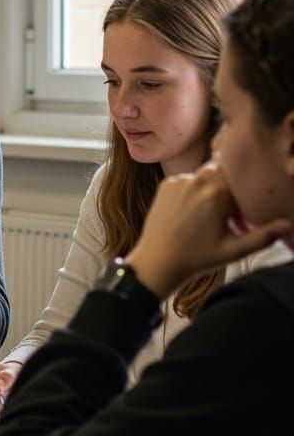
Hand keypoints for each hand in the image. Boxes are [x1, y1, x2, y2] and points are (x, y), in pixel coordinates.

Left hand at [126, 162, 291, 301]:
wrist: (156, 262)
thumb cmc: (196, 259)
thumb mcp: (233, 250)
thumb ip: (262, 237)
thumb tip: (287, 225)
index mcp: (217, 193)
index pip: (241, 180)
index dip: (243, 197)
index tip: (237, 216)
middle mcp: (197, 181)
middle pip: (223, 173)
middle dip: (227, 189)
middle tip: (223, 214)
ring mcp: (179, 181)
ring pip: (204, 175)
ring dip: (209, 188)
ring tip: (205, 216)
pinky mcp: (166, 184)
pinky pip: (187, 179)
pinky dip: (192, 190)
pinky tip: (190, 213)